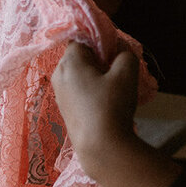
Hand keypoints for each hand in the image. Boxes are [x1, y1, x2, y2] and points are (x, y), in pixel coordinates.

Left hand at [51, 42, 181, 186]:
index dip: (100, 40)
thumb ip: (125, 53)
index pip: (82, 38)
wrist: (101, 148)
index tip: (116, 50)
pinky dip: (92, 90)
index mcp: (69, 61)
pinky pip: (78, 90)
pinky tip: (107, 102)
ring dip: (97, 75)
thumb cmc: (112, 105)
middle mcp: (58, 74)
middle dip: (99, 58)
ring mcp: (59, 94)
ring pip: (79, 74)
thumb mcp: (126, 72)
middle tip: (119, 69)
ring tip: (116, 87)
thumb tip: (119, 49)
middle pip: (79, 56)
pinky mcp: (64, 109)